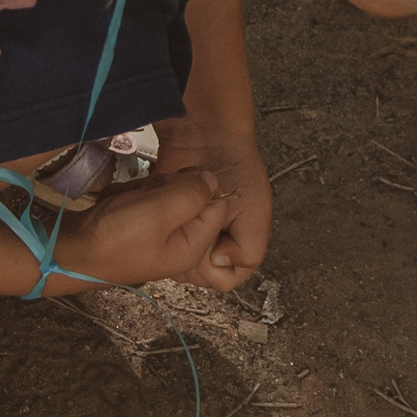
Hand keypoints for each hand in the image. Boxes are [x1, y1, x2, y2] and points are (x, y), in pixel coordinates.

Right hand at [54, 166, 237, 289]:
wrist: (66, 251)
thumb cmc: (114, 238)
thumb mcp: (160, 213)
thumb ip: (192, 194)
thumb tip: (212, 179)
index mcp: (194, 245)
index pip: (218, 204)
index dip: (199, 187)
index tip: (175, 187)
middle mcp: (179, 240)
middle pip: (191, 195)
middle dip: (166, 188)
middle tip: (145, 199)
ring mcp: (157, 232)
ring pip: (164, 191)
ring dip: (143, 189)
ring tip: (125, 203)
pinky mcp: (136, 223)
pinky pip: (142, 196)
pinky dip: (128, 194)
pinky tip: (115, 204)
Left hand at [152, 114, 270, 291]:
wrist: (208, 137)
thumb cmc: (238, 171)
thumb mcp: (256, 214)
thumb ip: (248, 250)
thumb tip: (219, 262)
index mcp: (238, 246)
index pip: (222, 279)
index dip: (214, 266)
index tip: (211, 241)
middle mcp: (212, 243)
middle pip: (195, 272)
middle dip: (191, 249)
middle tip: (194, 221)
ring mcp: (189, 231)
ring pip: (175, 257)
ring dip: (174, 236)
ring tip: (181, 212)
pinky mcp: (170, 218)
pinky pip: (160, 236)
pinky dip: (162, 225)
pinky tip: (167, 206)